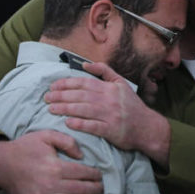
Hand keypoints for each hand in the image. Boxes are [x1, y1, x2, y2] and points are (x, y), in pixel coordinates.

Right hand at [0, 130, 102, 193]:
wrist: (1, 163)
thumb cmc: (26, 147)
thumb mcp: (47, 135)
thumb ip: (68, 141)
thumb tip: (81, 155)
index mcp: (55, 167)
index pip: (83, 174)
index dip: (95, 175)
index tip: (99, 175)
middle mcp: (51, 184)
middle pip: (81, 190)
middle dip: (95, 188)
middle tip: (100, 186)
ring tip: (92, 193)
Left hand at [45, 62, 170, 166]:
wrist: (148, 127)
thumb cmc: (132, 106)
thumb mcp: (121, 84)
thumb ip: (104, 71)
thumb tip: (84, 63)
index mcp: (110, 88)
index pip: (84, 82)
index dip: (67, 83)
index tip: (53, 86)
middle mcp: (109, 99)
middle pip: (81, 95)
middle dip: (61, 96)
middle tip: (46, 98)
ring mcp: (110, 115)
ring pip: (84, 109)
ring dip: (65, 108)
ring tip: (51, 109)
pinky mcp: (111, 130)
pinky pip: (92, 126)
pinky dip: (80, 124)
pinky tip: (68, 123)